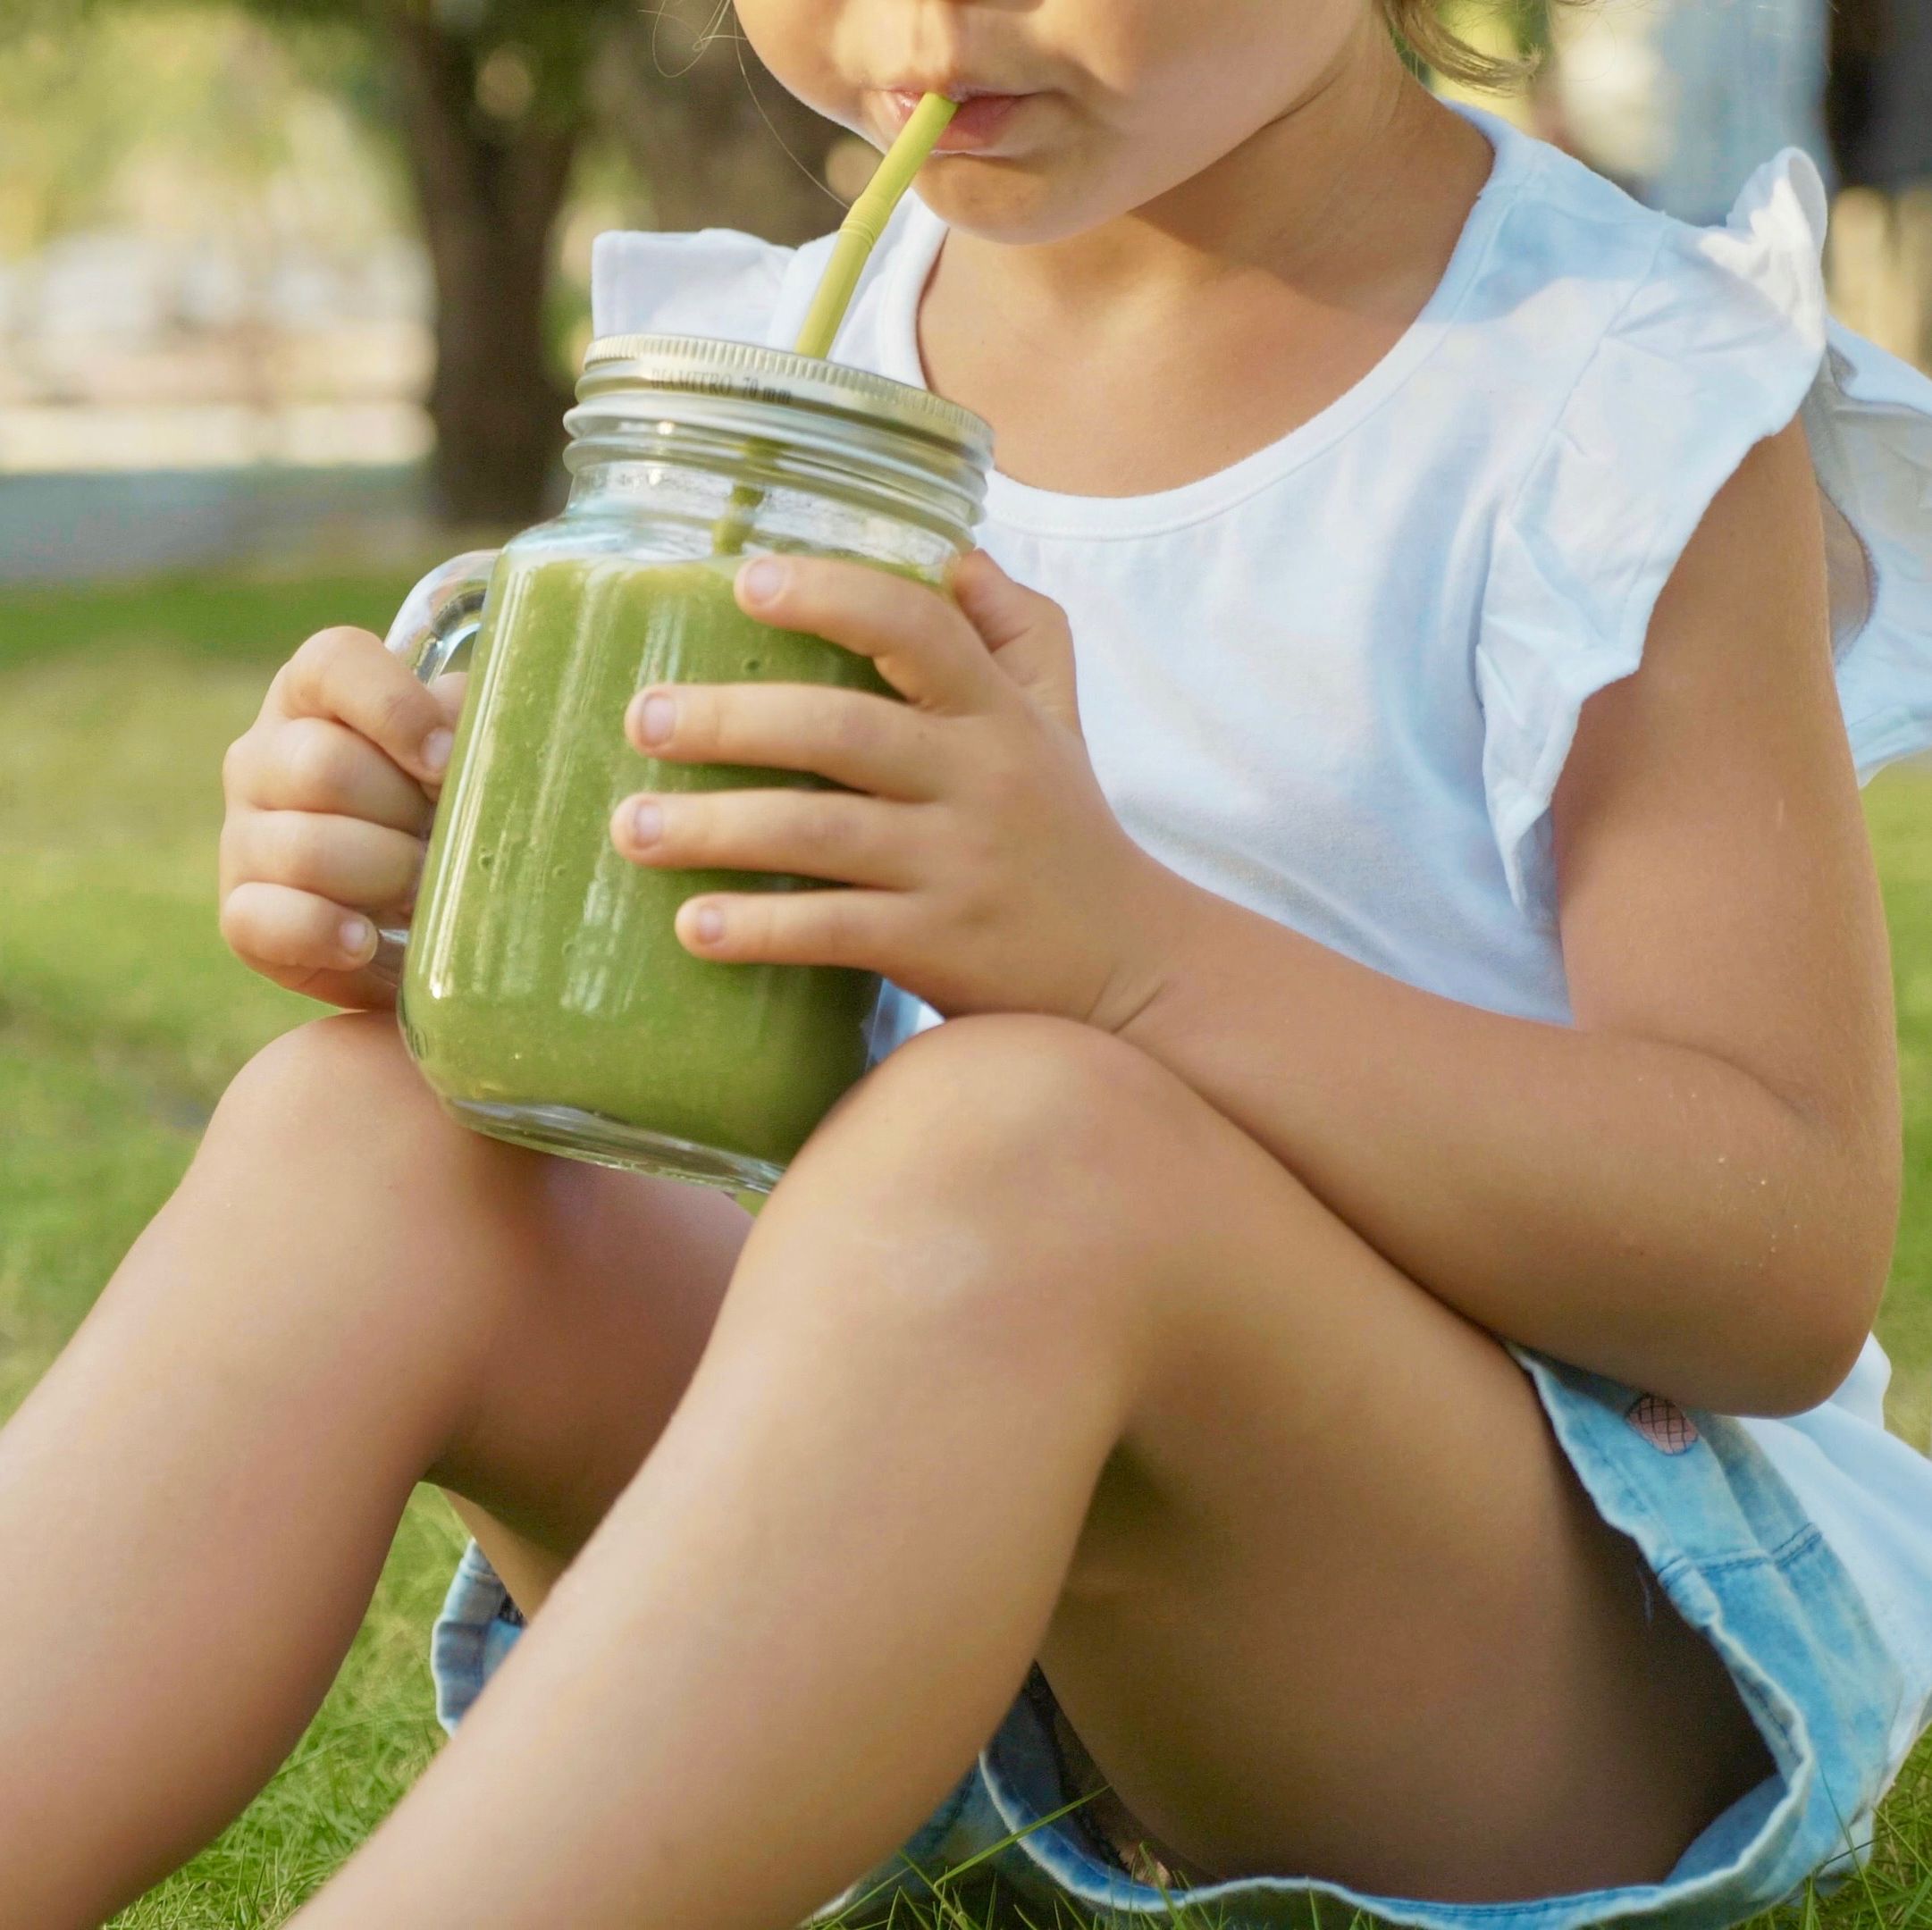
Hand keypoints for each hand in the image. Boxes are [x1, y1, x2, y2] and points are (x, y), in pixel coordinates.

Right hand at [219, 626, 466, 1007]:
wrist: (427, 916)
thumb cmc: (449, 813)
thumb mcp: (466, 755)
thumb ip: (469, 721)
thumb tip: (462, 730)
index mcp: (316, 697)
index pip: (334, 663)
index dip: (395, 708)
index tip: (445, 762)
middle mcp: (264, 757)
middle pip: (325, 767)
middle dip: (405, 815)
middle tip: (444, 842)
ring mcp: (244, 836)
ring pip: (306, 849)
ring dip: (386, 876)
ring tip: (423, 892)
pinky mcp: (242, 915)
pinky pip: (265, 920)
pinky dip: (326, 932)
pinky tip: (367, 940)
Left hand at [609, 548, 1188, 1031]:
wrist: (1133, 967)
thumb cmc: (1066, 833)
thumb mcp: (1060, 721)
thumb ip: (1019, 632)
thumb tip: (956, 554)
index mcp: (997, 713)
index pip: (917, 626)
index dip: (831, 595)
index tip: (745, 581)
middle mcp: (979, 778)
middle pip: (841, 729)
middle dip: (732, 721)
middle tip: (643, 719)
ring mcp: (958, 865)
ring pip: (819, 833)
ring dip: (714, 829)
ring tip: (632, 828)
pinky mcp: (940, 945)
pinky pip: (835, 931)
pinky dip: (760, 927)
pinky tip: (693, 926)